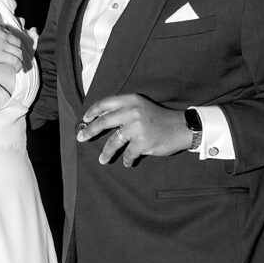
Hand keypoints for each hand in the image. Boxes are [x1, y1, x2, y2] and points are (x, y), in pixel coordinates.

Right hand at [0, 23, 28, 71]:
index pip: (9, 33)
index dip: (12, 42)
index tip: (10, 49)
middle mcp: (1, 34)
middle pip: (17, 42)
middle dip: (18, 51)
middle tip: (16, 58)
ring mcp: (2, 44)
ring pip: (18, 52)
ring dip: (19, 60)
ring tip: (17, 66)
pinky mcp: (0, 54)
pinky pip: (15, 61)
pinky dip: (18, 66)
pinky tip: (16, 70)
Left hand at [76, 94, 192, 166]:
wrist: (182, 127)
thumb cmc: (159, 118)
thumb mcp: (142, 106)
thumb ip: (124, 110)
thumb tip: (100, 119)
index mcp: (131, 100)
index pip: (105, 103)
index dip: (93, 111)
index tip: (85, 119)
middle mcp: (133, 112)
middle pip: (104, 122)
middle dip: (90, 131)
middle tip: (81, 138)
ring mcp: (137, 128)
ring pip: (113, 142)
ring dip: (106, 153)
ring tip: (102, 159)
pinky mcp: (143, 143)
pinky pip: (128, 154)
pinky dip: (127, 160)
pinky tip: (127, 162)